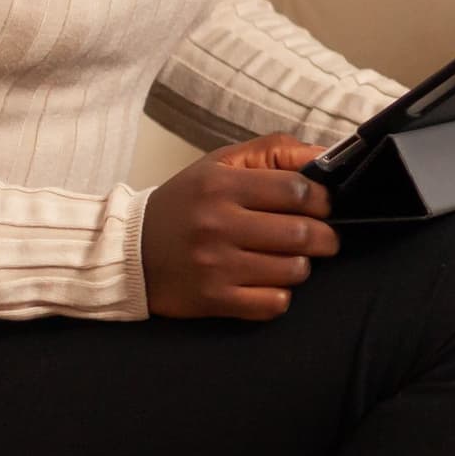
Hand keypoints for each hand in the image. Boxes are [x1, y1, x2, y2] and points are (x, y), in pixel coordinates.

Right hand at [144, 136, 339, 320]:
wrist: (128, 250)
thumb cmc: (186, 203)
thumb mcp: (221, 165)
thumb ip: (274, 151)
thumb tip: (326, 153)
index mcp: (221, 185)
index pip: (297, 189)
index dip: (322, 199)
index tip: (321, 205)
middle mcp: (218, 225)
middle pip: (302, 233)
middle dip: (324, 236)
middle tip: (321, 236)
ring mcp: (215, 266)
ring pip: (294, 270)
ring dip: (301, 265)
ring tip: (289, 257)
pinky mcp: (213, 299)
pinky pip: (274, 303)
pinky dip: (280, 295)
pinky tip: (268, 282)